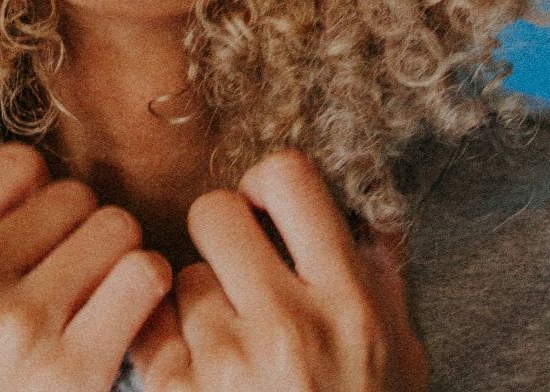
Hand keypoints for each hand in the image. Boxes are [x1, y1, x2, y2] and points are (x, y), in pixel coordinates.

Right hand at [0, 142, 172, 391]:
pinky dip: (148, 299)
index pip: (15, 166)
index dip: (36, 197)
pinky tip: (125, 332)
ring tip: (102, 305)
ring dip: (120, 262)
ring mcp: (21, 323)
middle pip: (74, 195)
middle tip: (74, 281)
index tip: (36, 239)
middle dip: (82, 233)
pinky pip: (144, 280)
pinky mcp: (73, 372)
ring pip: (116, 228)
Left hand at [129, 150, 428, 391]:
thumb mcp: (400, 351)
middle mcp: (287, 326)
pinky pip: (148, 332)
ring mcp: (226, 367)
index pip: (288, 177)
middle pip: (213, 213)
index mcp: (348, 301)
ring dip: (194, 302)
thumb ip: (382, 275)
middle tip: (236, 268)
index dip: (269, 185)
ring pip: (177, 276)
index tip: (269, 211)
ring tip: (227, 343)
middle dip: (220, 234)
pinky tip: (196, 371)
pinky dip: (165, 346)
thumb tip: (368, 204)